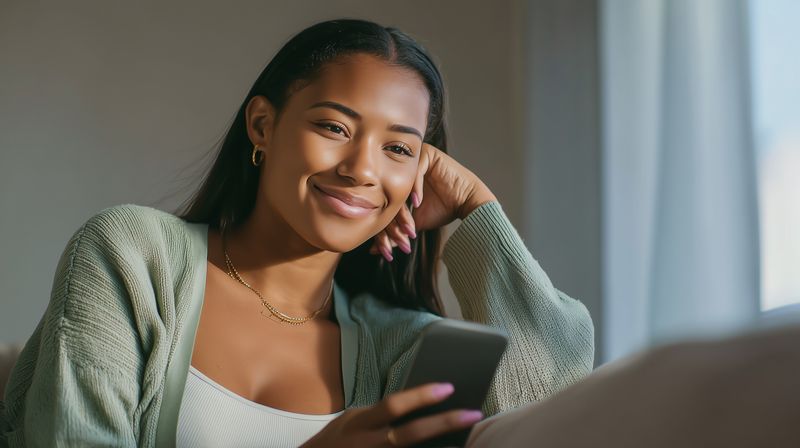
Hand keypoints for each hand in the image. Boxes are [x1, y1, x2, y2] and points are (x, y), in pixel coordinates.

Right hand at [299, 382, 482, 447]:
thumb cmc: (336, 441)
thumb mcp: (351, 421)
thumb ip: (379, 415)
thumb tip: (415, 404)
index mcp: (360, 423)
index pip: (393, 406)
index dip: (421, 396)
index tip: (448, 387)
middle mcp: (369, 443)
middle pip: (411, 434)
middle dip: (444, 423)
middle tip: (473, 413)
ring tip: (465, 441)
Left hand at [369, 143, 496, 260]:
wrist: (467, 202)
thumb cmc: (443, 211)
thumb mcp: (413, 224)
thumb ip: (393, 232)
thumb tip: (372, 250)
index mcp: (396, 181)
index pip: (385, 202)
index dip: (385, 225)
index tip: (386, 245)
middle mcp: (403, 168)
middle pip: (390, 192)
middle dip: (393, 219)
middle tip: (398, 236)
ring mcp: (414, 159)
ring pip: (400, 182)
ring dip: (402, 205)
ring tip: (409, 222)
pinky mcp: (427, 154)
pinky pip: (415, 171)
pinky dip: (415, 188)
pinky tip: (417, 203)